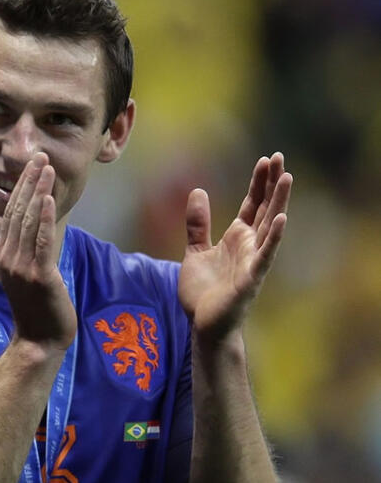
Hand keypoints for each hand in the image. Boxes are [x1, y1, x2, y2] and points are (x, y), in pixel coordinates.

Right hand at [0, 153, 76, 349]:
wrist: (39, 340)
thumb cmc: (38, 308)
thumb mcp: (27, 275)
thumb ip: (29, 250)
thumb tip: (38, 226)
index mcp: (4, 255)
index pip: (11, 213)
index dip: (22, 187)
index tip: (33, 165)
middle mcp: (8, 258)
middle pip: (17, 211)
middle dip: (29, 181)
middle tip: (40, 156)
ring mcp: (21, 267)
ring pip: (29, 221)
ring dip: (38, 191)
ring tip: (47, 168)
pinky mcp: (39, 276)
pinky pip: (41, 241)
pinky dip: (45, 218)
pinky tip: (49, 199)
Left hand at [178, 152, 291, 341]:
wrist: (203, 325)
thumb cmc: (203, 292)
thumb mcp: (195, 251)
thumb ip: (198, 224)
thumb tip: (198, 191)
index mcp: (237, 238)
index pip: (253, 204)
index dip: (259, 183)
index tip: (267, 159)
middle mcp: (249, 246)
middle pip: (265, 209)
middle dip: (272, 183)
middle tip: (280, 156)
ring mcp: (253, 261)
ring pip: (270, 227)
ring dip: (279, 203)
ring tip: (287, 178)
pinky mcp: (251, 278)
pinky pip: (265, 255)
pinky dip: (274, 238)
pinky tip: (282, 219)